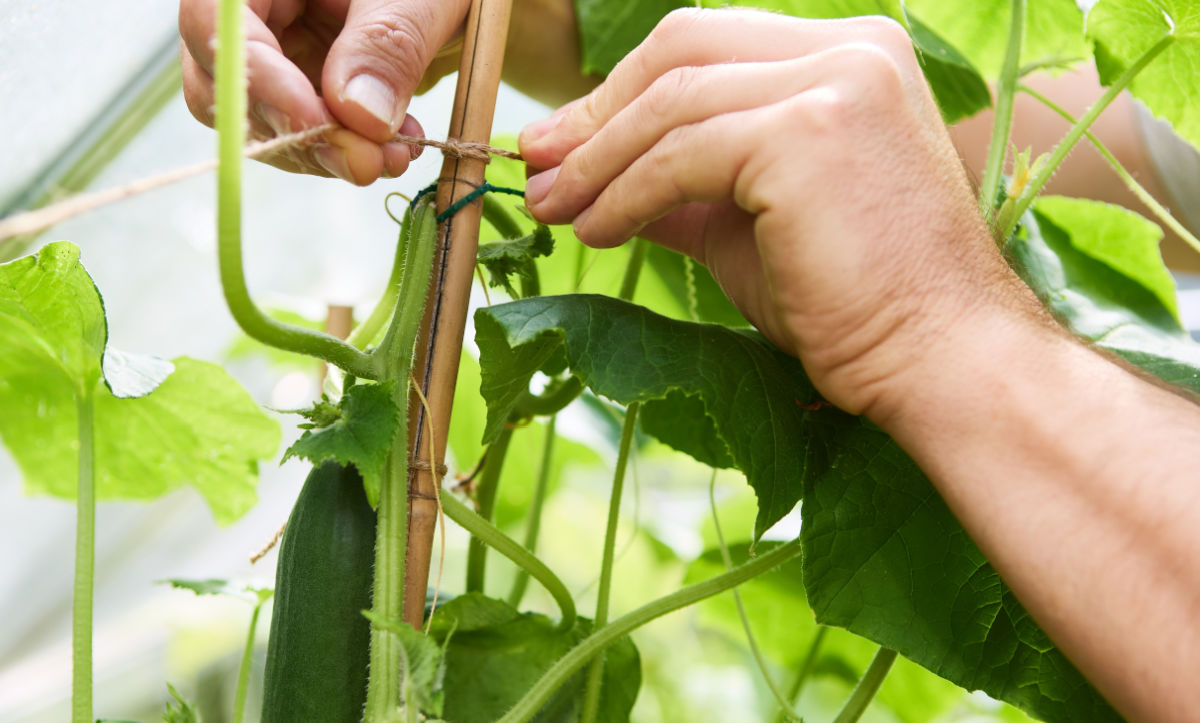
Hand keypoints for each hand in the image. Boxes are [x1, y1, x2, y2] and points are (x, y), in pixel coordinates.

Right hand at [179, 0, 469, 183]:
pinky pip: (299, 135)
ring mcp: (269, 52)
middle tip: (368, 162)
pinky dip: (345, 150)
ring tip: (396, 154)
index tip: (313, 123)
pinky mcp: (297, 88)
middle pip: (228, 87)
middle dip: (299, 134)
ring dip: (328, 153)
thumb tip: (357, 116)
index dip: (259, 82)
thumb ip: (386, 46)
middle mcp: (248, 12)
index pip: (217, 27)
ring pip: (260, 123)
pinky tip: (396, 147)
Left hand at [520, 8, 1040, 418]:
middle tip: (538, 164)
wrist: (938, 360)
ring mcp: (836, 81)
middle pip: (680, 49)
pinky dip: (624, 192)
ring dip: (596, 160)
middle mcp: (852, 47)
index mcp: (850, 54)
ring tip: (550, 208)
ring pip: (671, 101)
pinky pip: (681, 154)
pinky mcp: (808, 131)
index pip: (708, 45)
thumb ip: (678, 185)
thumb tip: (590, 180)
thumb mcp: (745, 224)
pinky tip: (595, 230)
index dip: (625, 92)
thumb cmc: (852, 302)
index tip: (565, 144)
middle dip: (598, 111)